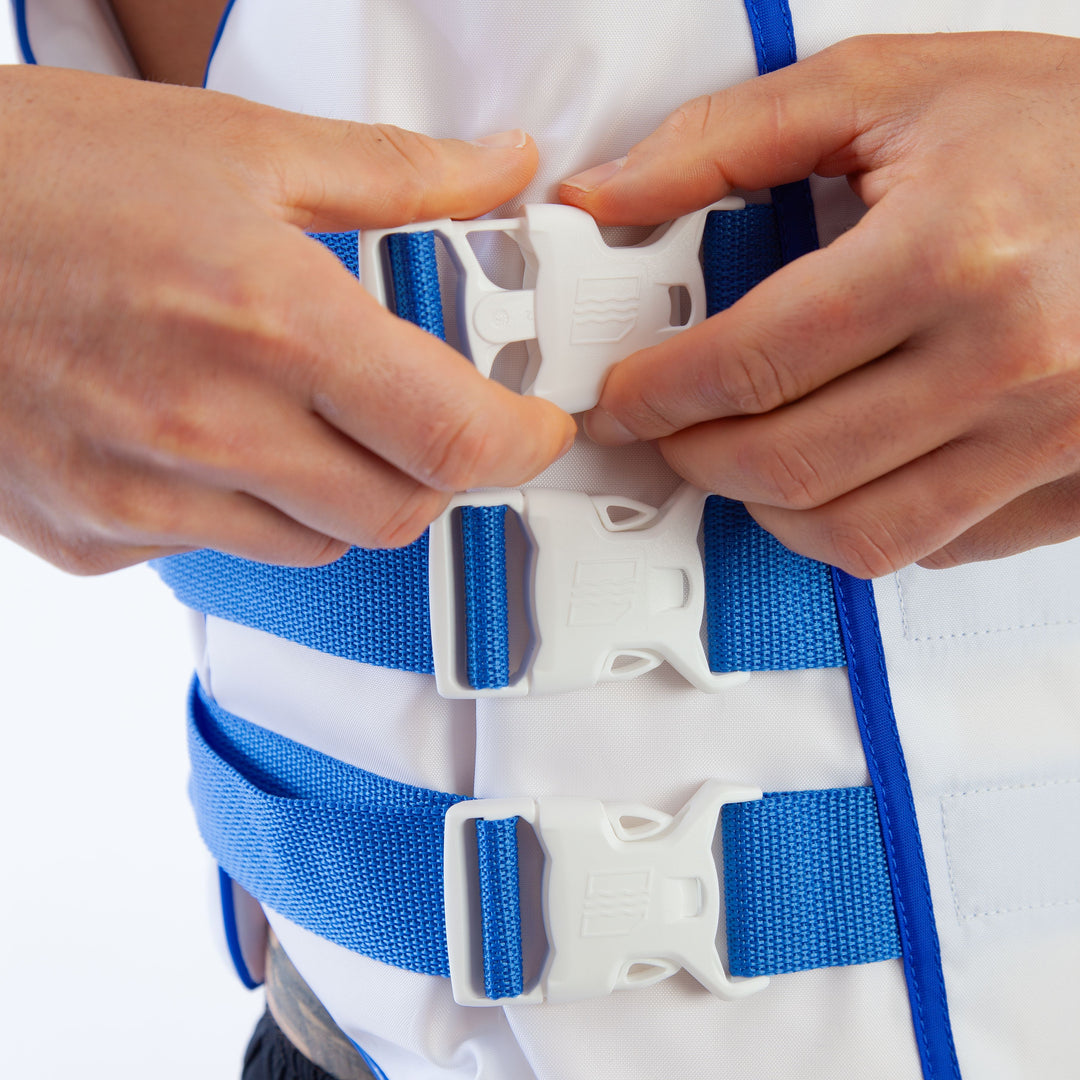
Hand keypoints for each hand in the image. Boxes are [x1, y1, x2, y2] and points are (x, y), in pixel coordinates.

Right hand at [0, 66, 573, 573]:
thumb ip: (399, 175)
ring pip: (316, 543)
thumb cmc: (43, 171)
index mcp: (270, 322)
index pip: (452, 436)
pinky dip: (245, 505)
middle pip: (399, 512)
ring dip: (344, 492)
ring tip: (307, 414)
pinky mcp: (93, 533)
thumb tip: (501, 170)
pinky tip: (208, 436)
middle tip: (431, 418)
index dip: (521, 443)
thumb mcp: (241, 144)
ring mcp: (144, 496)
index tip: (535, 429)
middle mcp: (209, 427)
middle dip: (440, 472)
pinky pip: (218, 550)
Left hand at [562, 32, 1079, 576]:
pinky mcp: (1070, 482)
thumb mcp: (887, 88)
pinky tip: (841, 471)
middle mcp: (1009, 360)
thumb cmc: (1060, 125)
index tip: (621, 398)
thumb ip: (727, 140)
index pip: (751, 362)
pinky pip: (931, 547)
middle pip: (789, 465)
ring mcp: (1047, 437)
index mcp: (952, 250)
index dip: (656, 393)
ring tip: (740, 456)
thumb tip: (608, 195)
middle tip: (667, 428)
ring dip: (765, 509)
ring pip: (854, 534)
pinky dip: (857, 524)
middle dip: (694, 456)